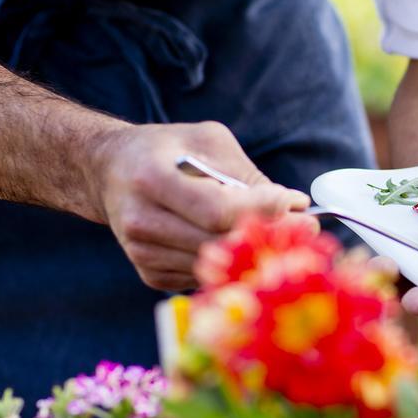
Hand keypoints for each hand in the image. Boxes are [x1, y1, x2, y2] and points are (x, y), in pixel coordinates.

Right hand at [95, 121, 309, 289]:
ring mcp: (143, 254)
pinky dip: (230, 263)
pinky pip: (204, 276)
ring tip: (287, 235)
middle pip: (219, 243)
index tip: (294, 203)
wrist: (109, 172)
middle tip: (308, 228)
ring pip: (216, 264)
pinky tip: (244, 245)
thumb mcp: (205, 140)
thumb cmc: (166, 149)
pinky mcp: (150, 275)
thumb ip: (246, 174)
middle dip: (269, 235)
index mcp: (151, 179)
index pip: (216, 210)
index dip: (260, 211)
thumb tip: (293, 208)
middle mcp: (141, 221)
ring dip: (257, 253)